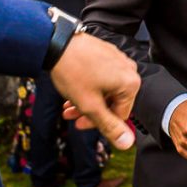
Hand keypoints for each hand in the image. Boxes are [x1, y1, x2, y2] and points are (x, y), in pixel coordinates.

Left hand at [49, 33, 139, 149]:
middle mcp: (128, 69)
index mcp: (130, 83)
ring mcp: (118, 59)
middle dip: (90, 111)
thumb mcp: (90, 106)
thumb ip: (110, 126)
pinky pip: (102, 76)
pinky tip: (73, 90)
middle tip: (72, 115)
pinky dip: (88, 86)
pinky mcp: (107, 53)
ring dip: (87, 100)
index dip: (99, 124)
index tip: (81, 124)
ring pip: (105, 89)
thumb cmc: (73, 71)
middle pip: (112, 101)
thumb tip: (127, 143)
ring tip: (68, 104)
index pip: (121, 115)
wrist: (57, 42)